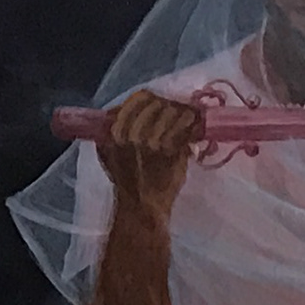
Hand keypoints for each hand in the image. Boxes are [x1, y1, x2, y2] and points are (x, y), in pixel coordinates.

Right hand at [99, 88, 206, 216]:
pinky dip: (192, 126)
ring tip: (190, 117)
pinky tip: (196, 128)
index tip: (161, 103)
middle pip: (157, 103)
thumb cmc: (125, 182)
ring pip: (173, 112)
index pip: (137, 99)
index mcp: (115, 131)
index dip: (153, 98)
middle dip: (170, 105)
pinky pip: (185, 128)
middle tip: (178, 110)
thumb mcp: (108, 155)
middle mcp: (132, 133)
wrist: (140, 206)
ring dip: (184, 113)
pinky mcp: (171, 150)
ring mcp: (152, 141)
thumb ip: (109, 134)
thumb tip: (117, 112)